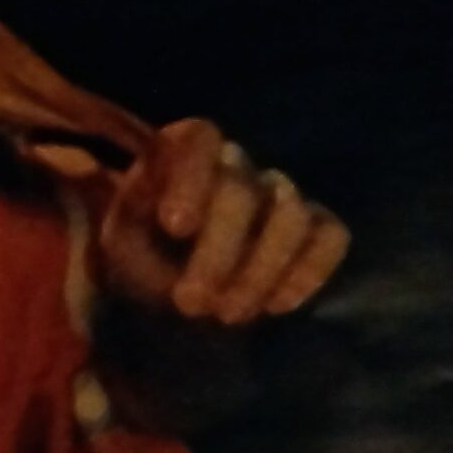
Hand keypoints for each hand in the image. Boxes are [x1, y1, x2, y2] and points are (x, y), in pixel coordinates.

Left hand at [95, 118, 347, 324]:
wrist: (175, 296)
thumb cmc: (143, 260)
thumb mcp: (122, 243)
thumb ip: (137, 225)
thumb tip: (175, 227)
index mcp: (183, 153)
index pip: (199, 137)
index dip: (193, 177)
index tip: (176, 228)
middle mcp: (236, 166)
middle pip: (242, 190)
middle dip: (218, 251)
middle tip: (192, 304)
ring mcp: (279, 194)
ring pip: (289, 214)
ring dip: (260, 270)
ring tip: (228, 314)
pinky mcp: (315, 227)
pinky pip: (330, 235)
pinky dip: (308, 270)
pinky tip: (278, 306)